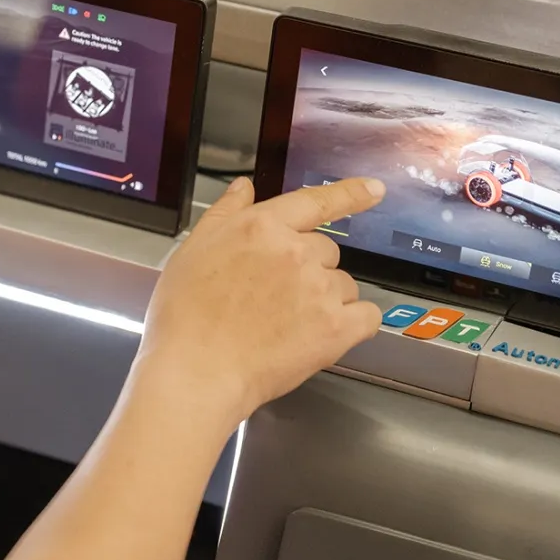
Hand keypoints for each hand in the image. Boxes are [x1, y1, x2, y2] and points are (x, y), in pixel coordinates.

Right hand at [137, 175, 385, 429]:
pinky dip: (354, 324)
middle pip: (326, 251)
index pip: (316, 201)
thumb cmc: (185, 317)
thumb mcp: (192, 251)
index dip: (350, 193)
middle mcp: (296, 251)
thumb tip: (244, 189)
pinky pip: (367, 316)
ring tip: (287, 325)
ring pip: (343, 285)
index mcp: (262, 227)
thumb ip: (225, 214)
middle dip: (309, 270)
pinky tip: (326, 335)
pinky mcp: (336, 327)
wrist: (197, 371)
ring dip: (327, 300)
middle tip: (276, 299)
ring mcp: (319, 289)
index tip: (374, 189)